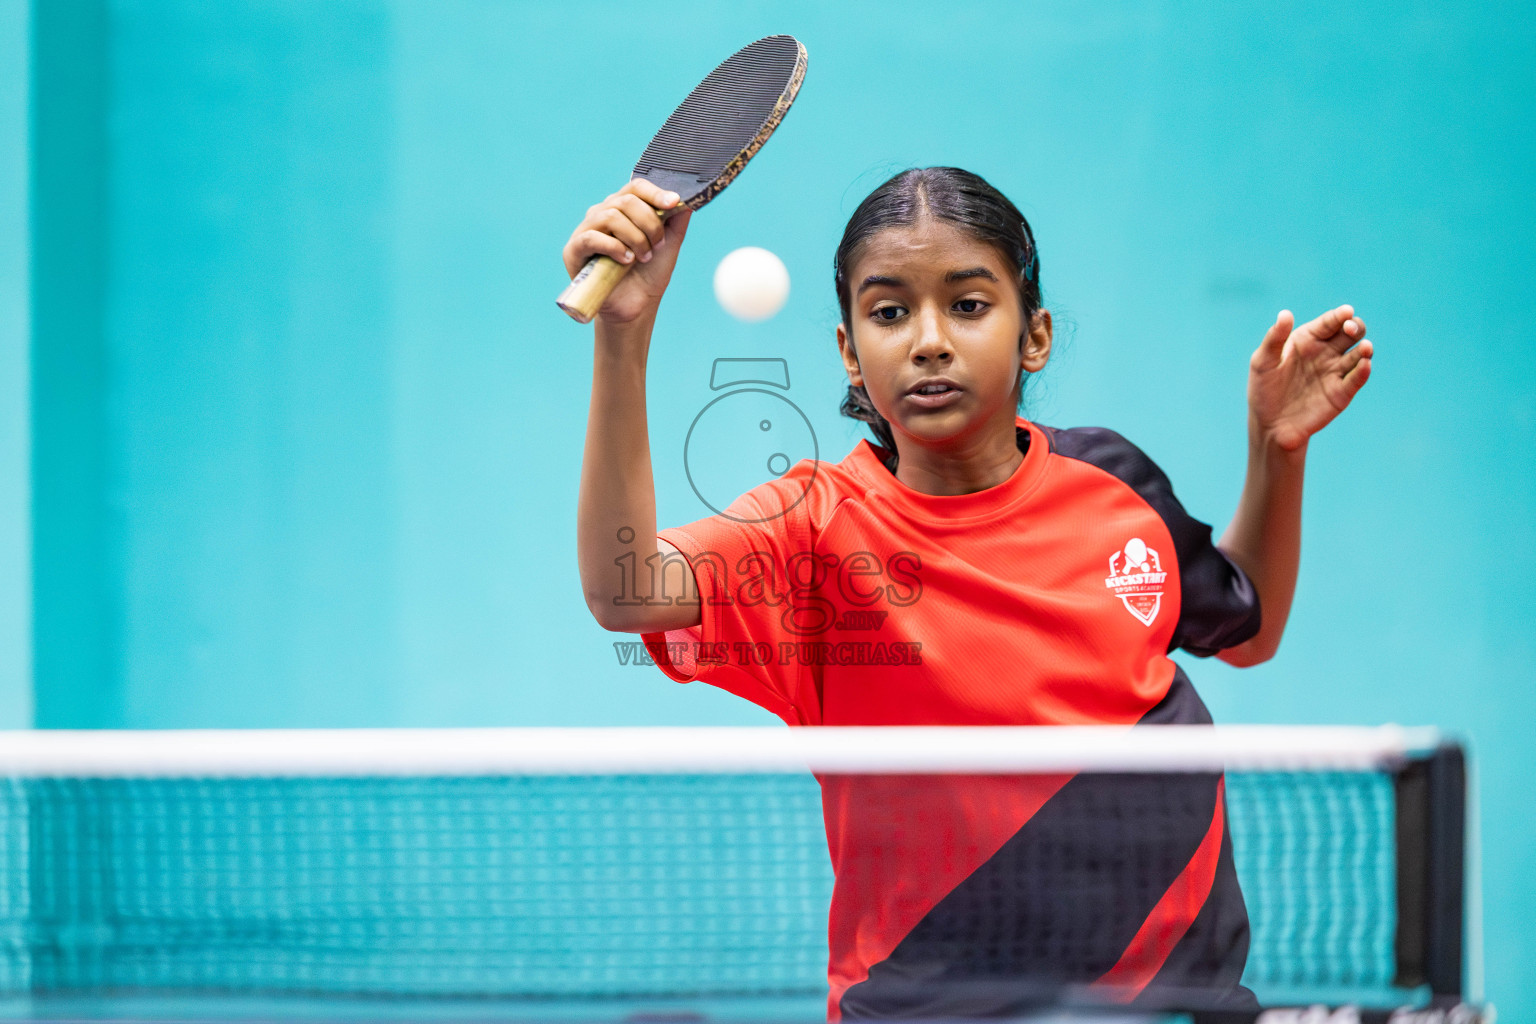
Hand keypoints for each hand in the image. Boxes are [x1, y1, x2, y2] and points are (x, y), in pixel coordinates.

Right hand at [561, 178, 691, 325]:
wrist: (637, 306)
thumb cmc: (649, 273)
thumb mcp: (669, 243)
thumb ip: (676, 219)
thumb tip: (687, 196)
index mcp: (623, 208)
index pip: (636, 187)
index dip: (655, 193)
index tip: (673, 203)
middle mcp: (602, 214)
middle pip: (626, 200)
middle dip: (649, 223)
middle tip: (657, 245)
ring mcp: (586, 230)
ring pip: (611, 216)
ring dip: (634, 237)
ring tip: (643, 257)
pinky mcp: (573, 250)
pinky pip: (591, 237)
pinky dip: (614, 247)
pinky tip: (626, 260)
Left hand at [1246, 304, 1372, 451]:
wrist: (1270, 424)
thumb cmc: (1263, 389)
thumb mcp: (1263, 362)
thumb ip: (1274, 338)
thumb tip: (1286, 313)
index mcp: (1308, 339)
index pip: (1329, 322)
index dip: (1340, 315)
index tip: (1346, 312)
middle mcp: (1326, 352)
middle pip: (1350, 333)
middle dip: (1355, 327)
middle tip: (1350, 329)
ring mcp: (1335, 372)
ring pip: (1359, 354)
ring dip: (1365, 349)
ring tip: (1365, 348)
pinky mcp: (1342, 392)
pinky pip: (1357, 379)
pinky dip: (1363, 371)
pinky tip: (1364, 364)